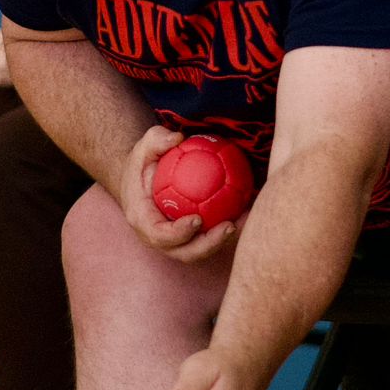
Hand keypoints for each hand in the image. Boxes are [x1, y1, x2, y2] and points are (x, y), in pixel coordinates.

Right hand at [120, 125, 240, 261]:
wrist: (142, 181)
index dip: (178, 233)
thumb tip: (177, 138)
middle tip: (229, 226)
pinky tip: (248, 212)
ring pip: (202, 250)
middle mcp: (159, 238)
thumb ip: (156, 140)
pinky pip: (210, 239)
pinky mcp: (191, 239)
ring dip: (225, 240)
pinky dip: (229, 230)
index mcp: (143, 221)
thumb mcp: (143, 148)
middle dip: (208, 245)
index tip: (197, 219)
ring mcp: (176, 242)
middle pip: (185, 252)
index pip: (159, 235)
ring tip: (245, 221)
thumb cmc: (143, 165)